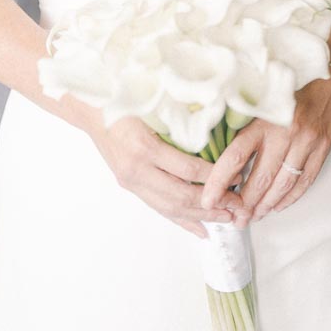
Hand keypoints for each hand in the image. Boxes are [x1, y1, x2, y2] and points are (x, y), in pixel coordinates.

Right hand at [86, 114, 249, 238]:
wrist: (92, 111)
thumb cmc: (124, 102)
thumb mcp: (152, 106)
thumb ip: (179, 123)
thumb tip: (216, 134)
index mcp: (144, 148)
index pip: (187, 171)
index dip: (214, 177)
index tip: (236, 178)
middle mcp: (137, 170)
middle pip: (181, 195)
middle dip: (213, 204)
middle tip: (238, 207)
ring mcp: (132, 181)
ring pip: (171, 207)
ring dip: (201, 216)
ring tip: (226, 219)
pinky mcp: (130, 186)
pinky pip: (159, 208)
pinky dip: (181, 220)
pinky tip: (200, 229)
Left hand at [200, 74, 330, 221]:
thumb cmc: (291, 81)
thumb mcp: (262, 93)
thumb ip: (244, 118)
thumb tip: (217, 146)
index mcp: (264, 118)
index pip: (236, 156)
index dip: (220, 182)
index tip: (208, 200)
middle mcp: (285, 132)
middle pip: (260, 178)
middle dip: (245, 204)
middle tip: (235, 218)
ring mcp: (307, 142)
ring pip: (283, 185)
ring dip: (267, 205)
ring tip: (254, 216)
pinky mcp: (323, 148)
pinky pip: (305, 181)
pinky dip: (290, 198)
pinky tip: (279, 205)